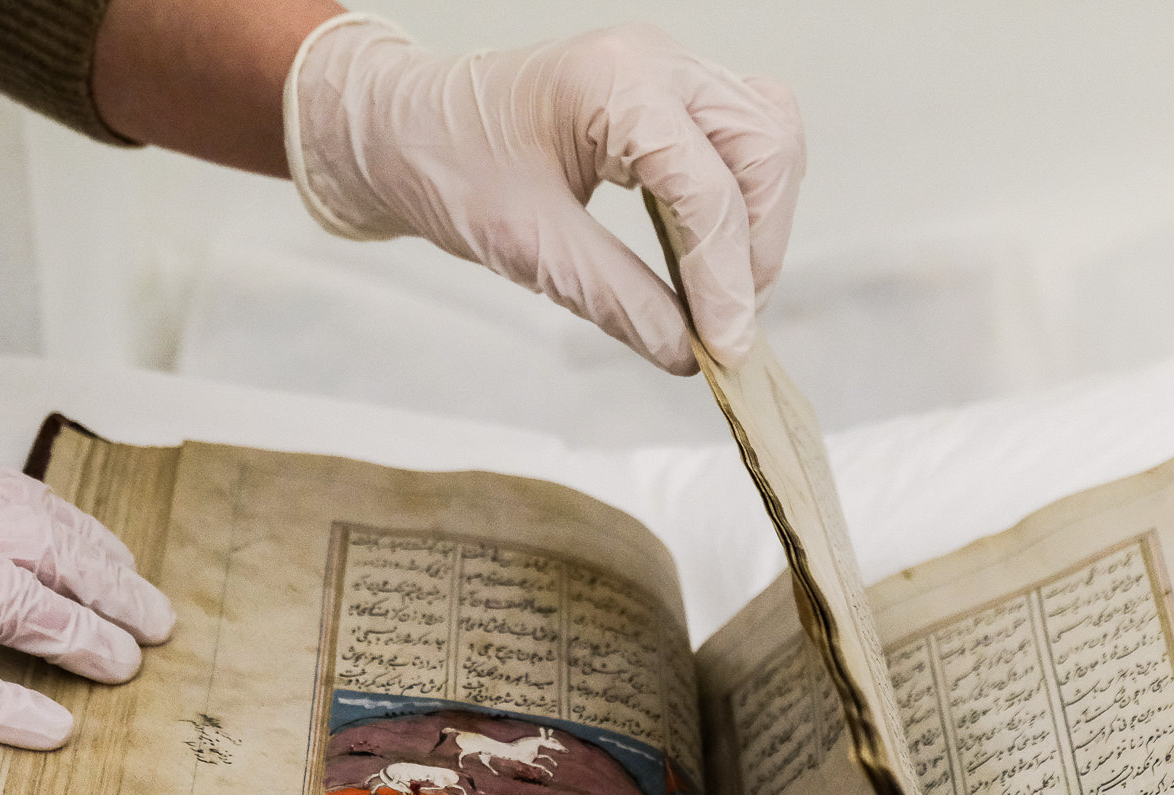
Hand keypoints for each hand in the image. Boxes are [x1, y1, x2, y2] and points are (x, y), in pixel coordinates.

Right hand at [0, 449, 175, 748]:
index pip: (16, 496)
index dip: (81, 531)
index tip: (119, 561)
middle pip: (37, 540)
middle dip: (108, 579)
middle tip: (156, 619)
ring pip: (12, 600)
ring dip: (80, 635)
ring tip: (125, 666)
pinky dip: (8, 707)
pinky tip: (52, 730)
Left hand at [286, 17, 804, 373]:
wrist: (404, 129)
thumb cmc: (447, 165)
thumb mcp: (528, 247)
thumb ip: (618, 300)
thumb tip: (691, 354)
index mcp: (613, 83)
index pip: (707, 187)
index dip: (725, 279)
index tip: (725, 351)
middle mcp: (656, 62)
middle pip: (765, 148)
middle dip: (757, 246)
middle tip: (727, 325)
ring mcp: (670, 71)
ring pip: (769, 139)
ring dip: (761, 224)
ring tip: (724, 296)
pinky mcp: (671, 95)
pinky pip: (744, 140)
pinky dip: (744, 204)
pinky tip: (712, 258)